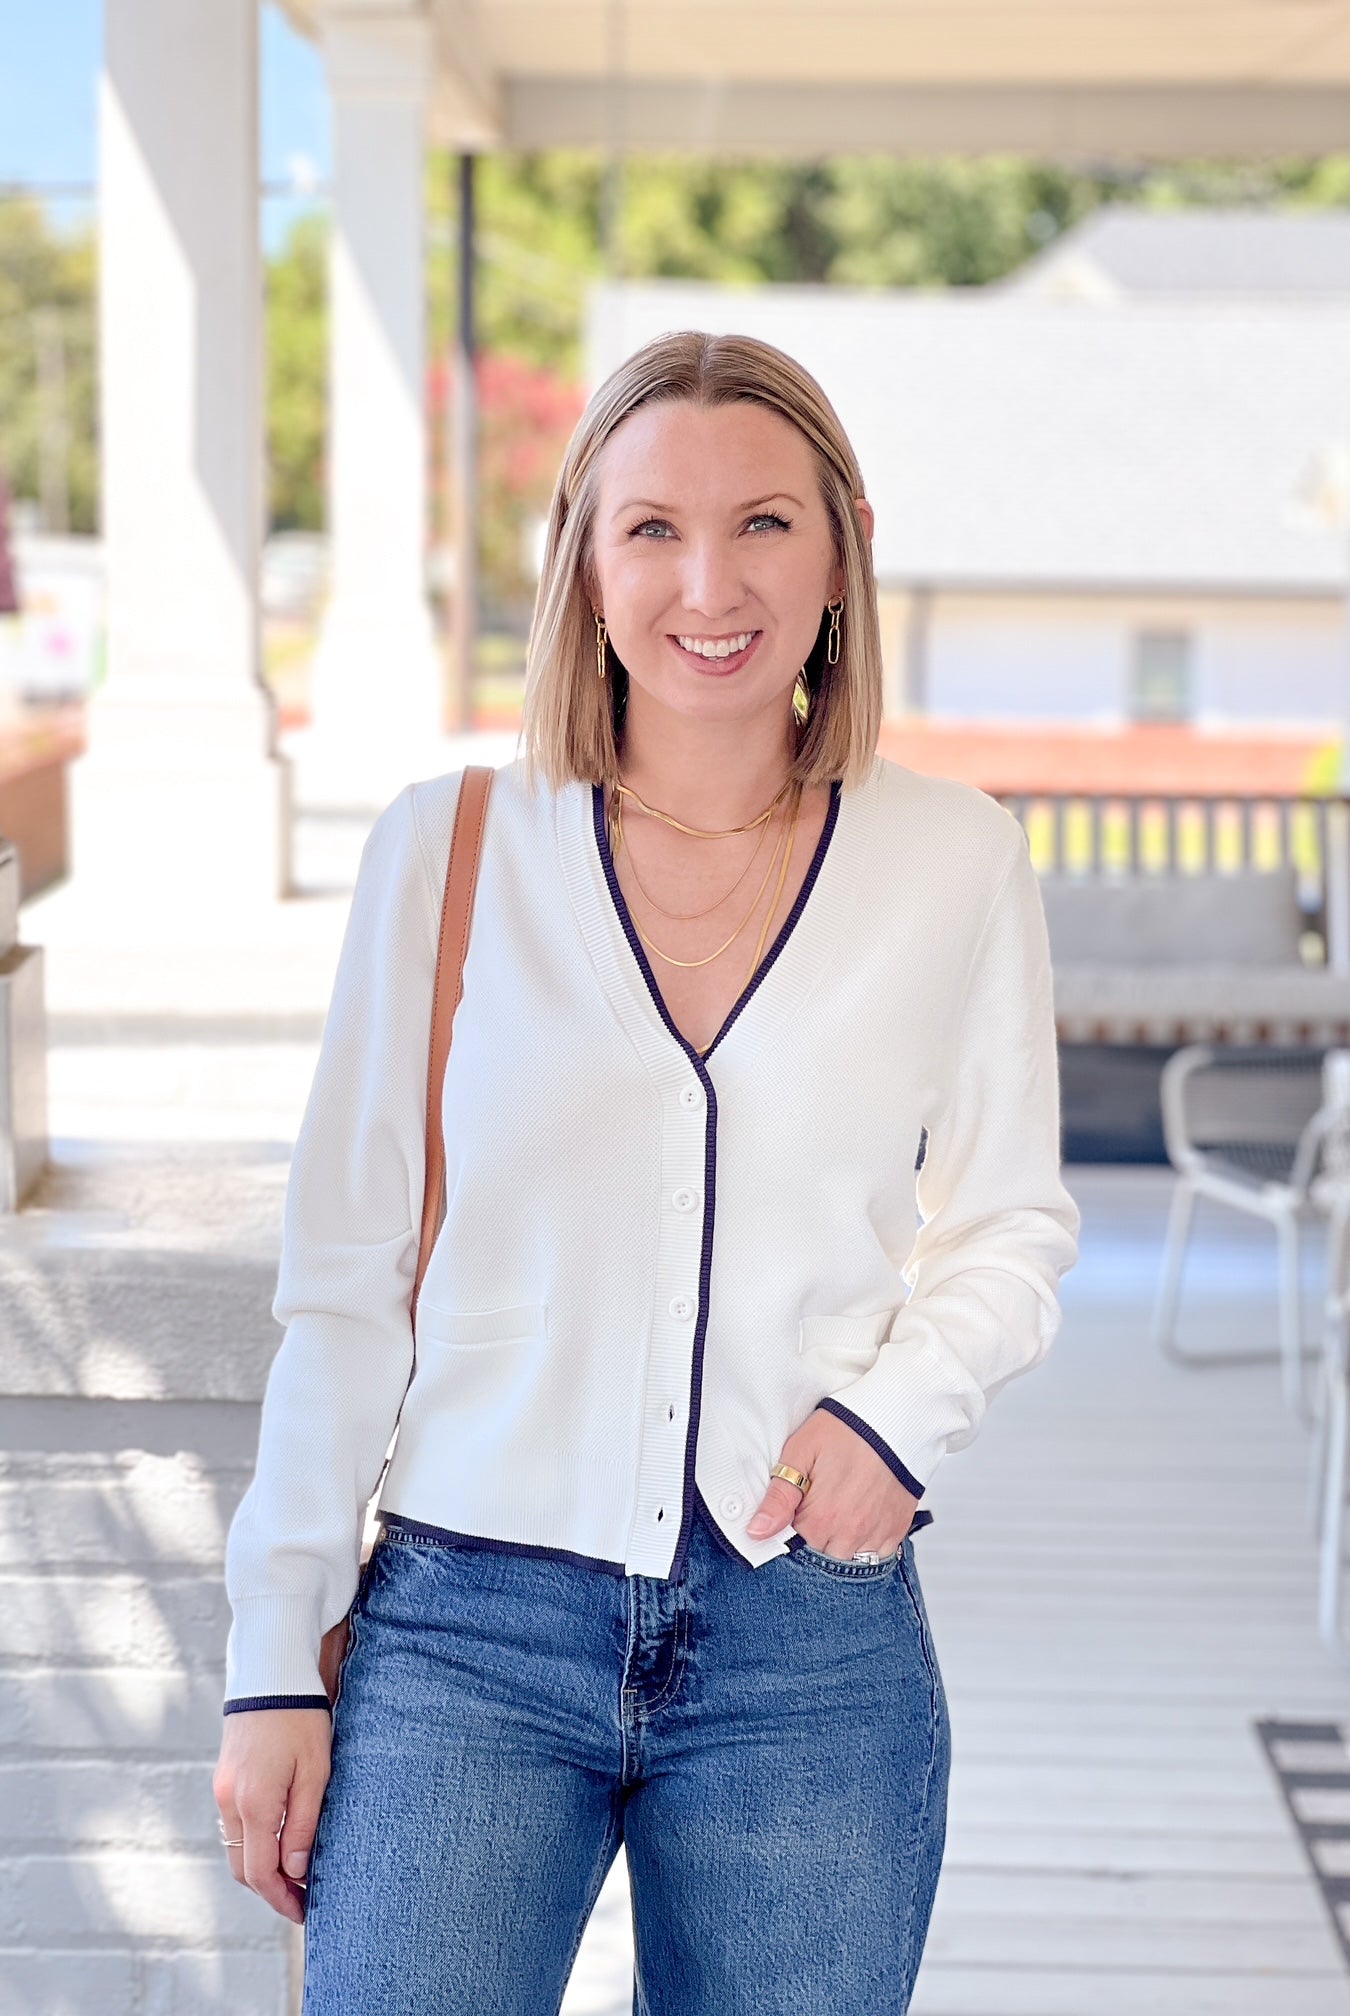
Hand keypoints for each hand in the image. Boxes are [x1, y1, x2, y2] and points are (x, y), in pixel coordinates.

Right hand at [213, 1709, 332, 1923]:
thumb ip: (304, 1823)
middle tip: (302, 1898)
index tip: (304, 1912)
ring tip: (295, 1872)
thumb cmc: (301, 1719)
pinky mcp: (223, 1778)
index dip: (282, 1899)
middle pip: (243, 1868)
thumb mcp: (315, 1771)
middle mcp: (230, 1802)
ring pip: (236, 1848)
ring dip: (261, 1866)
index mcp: (255, 1803)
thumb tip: (297, 1869)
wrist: (271, 1673)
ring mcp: (222, 1790)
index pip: (262, 1872)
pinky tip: (279, 1839)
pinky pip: (234, 1825)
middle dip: (271, 1889)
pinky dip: (254, 1842)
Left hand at [747, 1407, 918, 1557]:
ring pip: (848, 1557)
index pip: (793, 1546)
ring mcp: (875, 1536)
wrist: (893, 1418)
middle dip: (816, 1533)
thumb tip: (757, 1531)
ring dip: (841, 1539)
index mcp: (820, 1520)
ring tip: (842, 1504)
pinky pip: (877, 1554)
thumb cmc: (843, 1430)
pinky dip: (867, 1541)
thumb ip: (778, 1498)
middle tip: (822, 1498)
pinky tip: (863, 1512)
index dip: (792, 1524)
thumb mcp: (800, 1453)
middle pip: (821, 1554)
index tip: (799, 1504)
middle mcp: (849, 1535)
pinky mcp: (896, 1531)